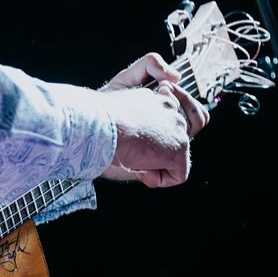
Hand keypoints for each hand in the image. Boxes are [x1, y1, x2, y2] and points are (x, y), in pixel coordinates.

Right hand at [96, 51, 209, 187]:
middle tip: (134, 154)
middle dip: (159, 150)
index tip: (134, 140)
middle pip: (178, 135)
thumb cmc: (97, 122)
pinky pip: (178, 175)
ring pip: (177, 156)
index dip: (156, 134)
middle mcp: (169, 107)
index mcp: (153, 97)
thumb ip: (138, 122)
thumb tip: (144, 138)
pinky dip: (157, 179)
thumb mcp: (120, 115)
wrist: (99, 126)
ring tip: (134, 161)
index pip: (170, 114)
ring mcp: (177, 127)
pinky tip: (138, 169)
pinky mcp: (179, 146)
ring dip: (157, 164)